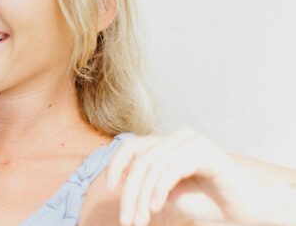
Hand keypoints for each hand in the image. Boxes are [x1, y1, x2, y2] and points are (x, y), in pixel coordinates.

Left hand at [105, 129, 291, 225]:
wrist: (244, 208)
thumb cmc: (205, 200)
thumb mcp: (167, 191)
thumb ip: (146, 182)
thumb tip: (118, 183)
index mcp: (168, 142)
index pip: (132, 145)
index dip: (116, 164)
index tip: (110, 188)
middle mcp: (178, 137)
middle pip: (141, 160)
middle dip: (130, 192)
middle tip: (127, 219)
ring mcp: (192, 141)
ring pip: (153, 167)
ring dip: (143, 197)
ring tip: (139, 220)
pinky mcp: (204, 152)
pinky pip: (171, 169)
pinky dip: (159, 190)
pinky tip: (157, 208)